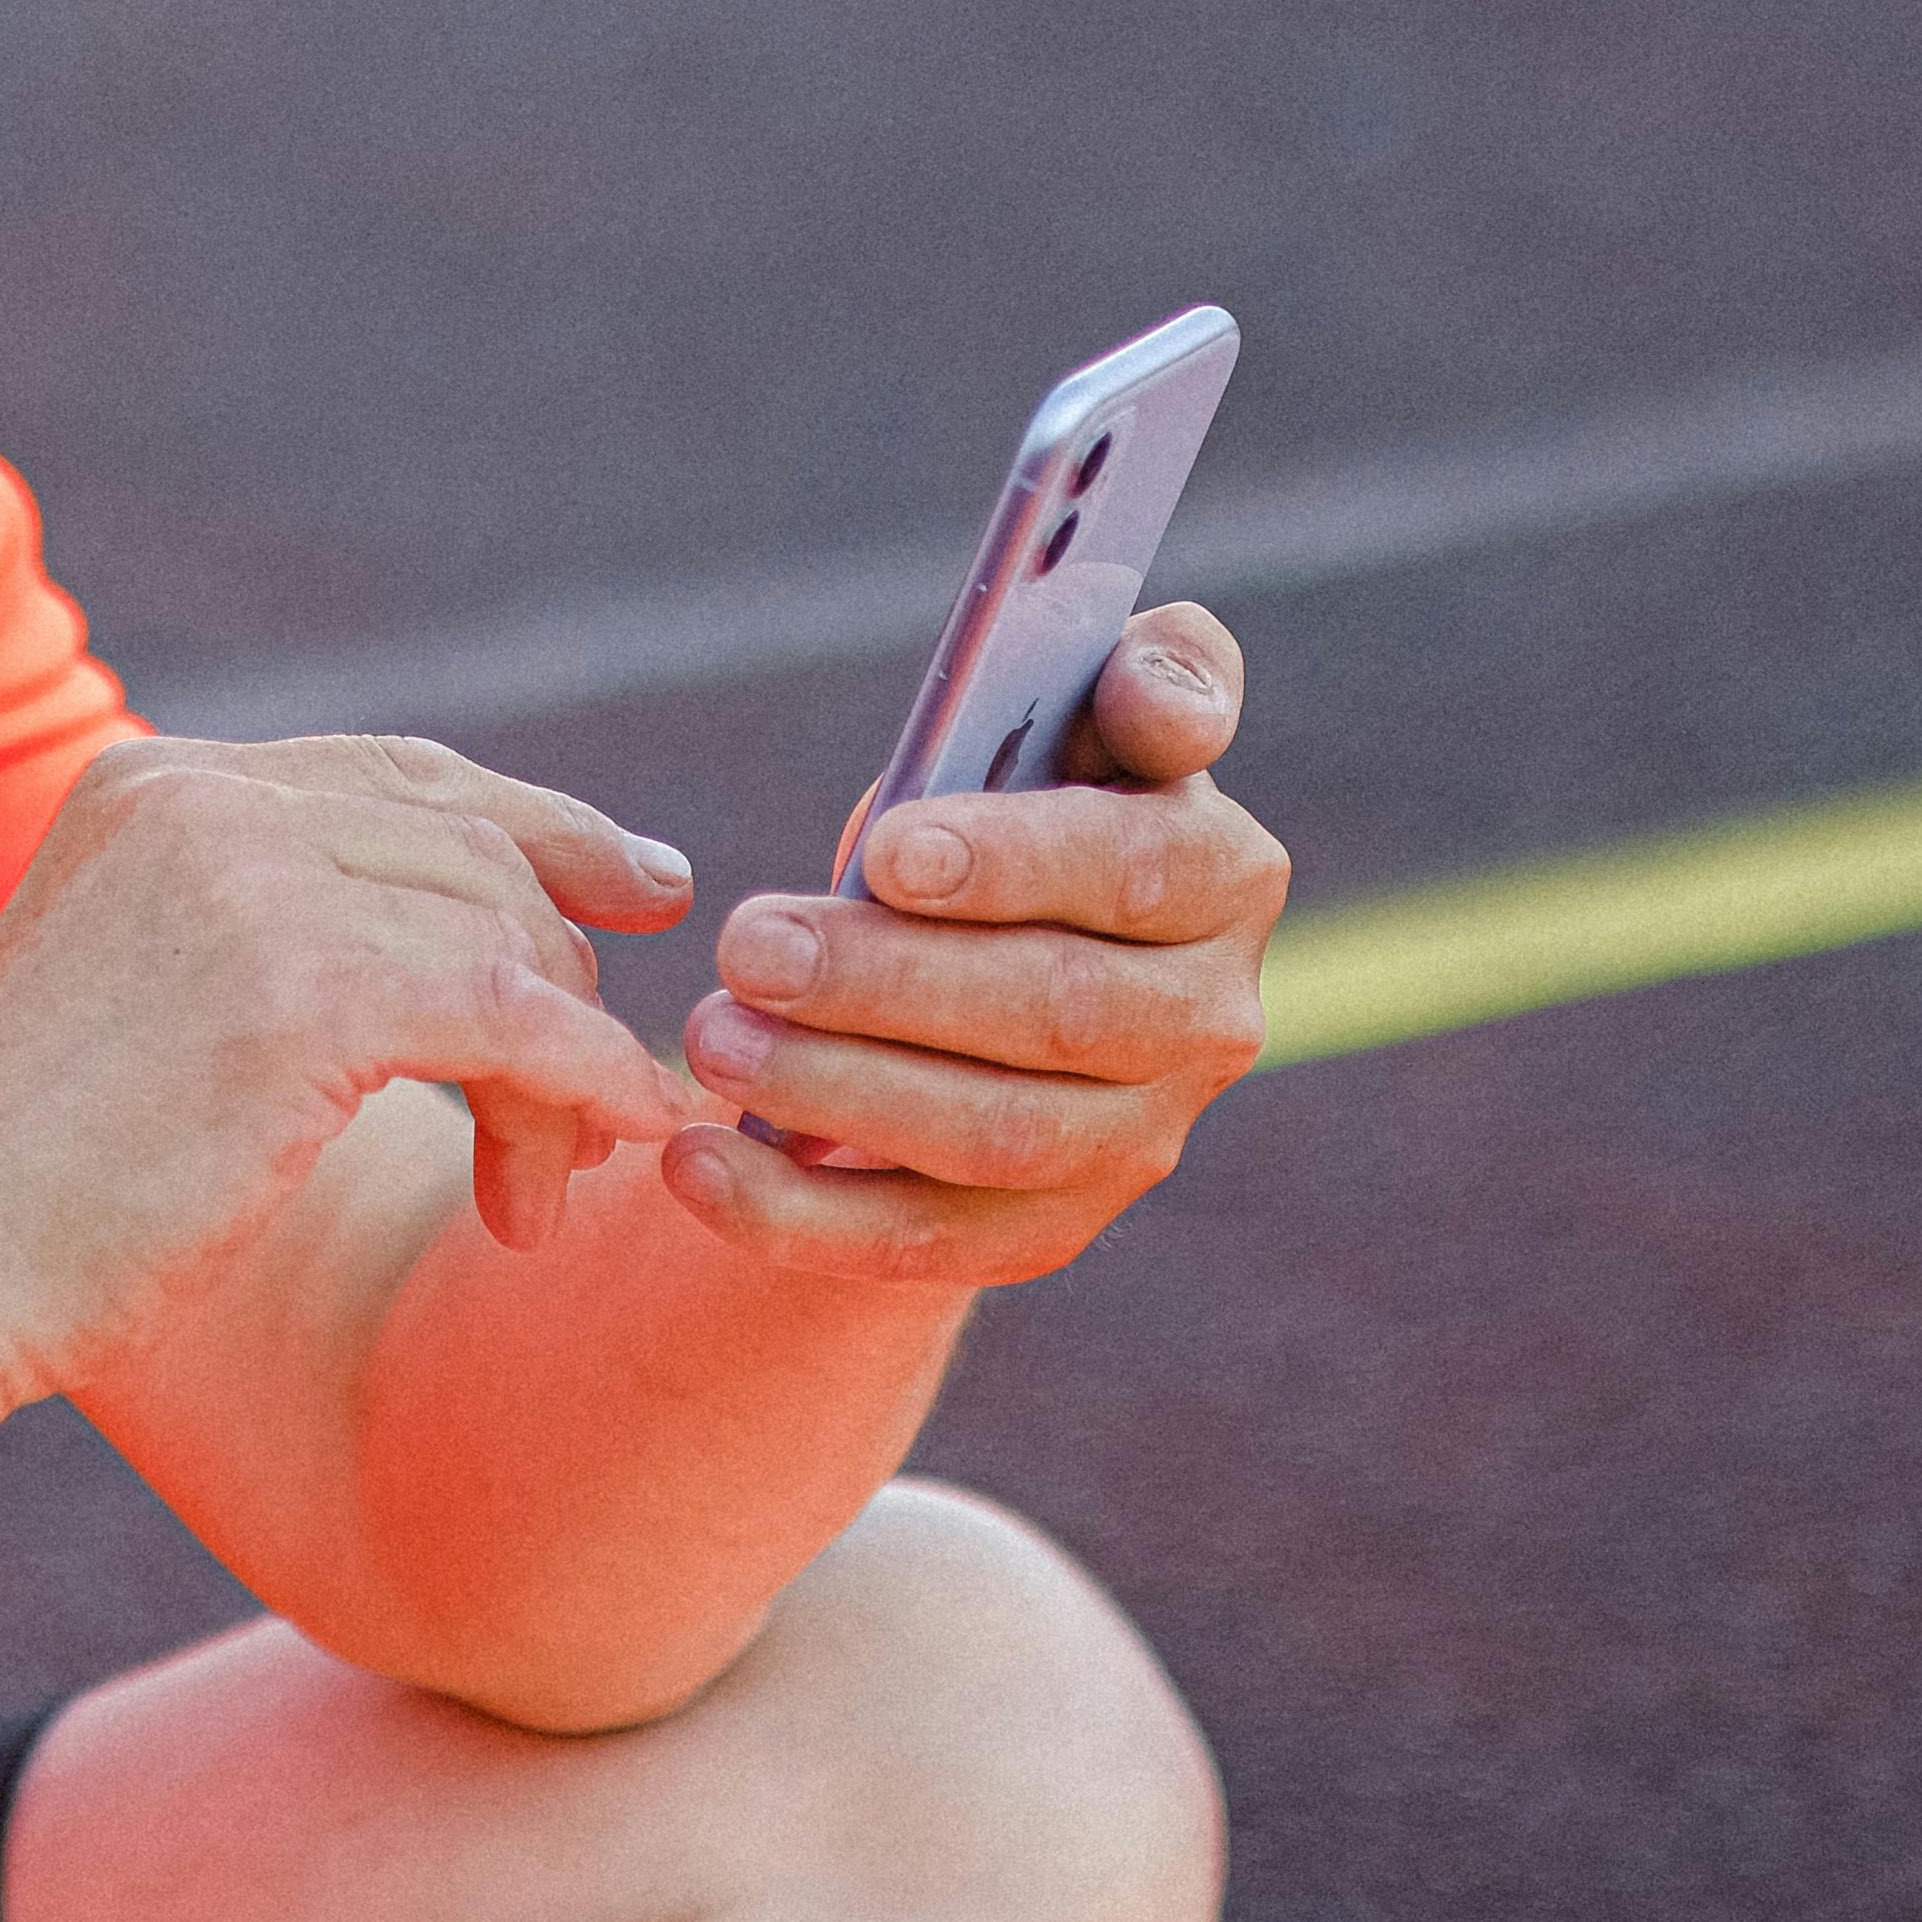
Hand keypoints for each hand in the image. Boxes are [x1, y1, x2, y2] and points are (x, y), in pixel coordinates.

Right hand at [0, 735, 704, 1409]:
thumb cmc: (25, 1189)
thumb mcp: (139, 1000)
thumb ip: (262, 931)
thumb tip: (454, 942)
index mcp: (154, 783)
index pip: (404, 774)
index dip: (542, 826)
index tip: (642, 889)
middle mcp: (203, 800)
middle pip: (474, 850)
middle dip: (562, 976)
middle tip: (604, 1107)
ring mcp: (246, 882)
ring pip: (505, 938)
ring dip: (558, 1070)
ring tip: (540, 1192)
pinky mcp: (296, 990)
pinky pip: (513, 1016)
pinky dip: (586, 1082)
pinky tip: (615, 1143)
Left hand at [660, 600, 1285, 1282]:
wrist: (986, 962)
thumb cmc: (1017, 805)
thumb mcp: (1070, 721)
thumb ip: (1139, 679)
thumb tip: (1162, 695)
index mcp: (1226, 875)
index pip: (1135, 869)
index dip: (1013, 863)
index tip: (887, 854)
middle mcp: (1211, 1021)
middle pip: (1055, 1012)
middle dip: (887, 981)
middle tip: (744, 945)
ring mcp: (1136, 1142)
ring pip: (993, 1138)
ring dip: (838, 1091)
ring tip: (711, 1036)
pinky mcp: (1045, 1232)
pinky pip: (925, 1242)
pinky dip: (799, 1217)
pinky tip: (695, 1167)